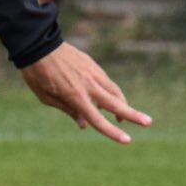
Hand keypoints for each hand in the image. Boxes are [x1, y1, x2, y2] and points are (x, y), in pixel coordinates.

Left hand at [21, 43, 150, 143]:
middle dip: (133, 114)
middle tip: (148, 122)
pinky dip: (111, 92)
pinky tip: (107, 99)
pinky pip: (106, 82)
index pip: (97, 119)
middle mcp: (88, 85)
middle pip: (116, 103)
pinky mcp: (93, 65)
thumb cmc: (37, 75)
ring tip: (125, 116)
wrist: (38, 45)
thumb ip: (68, 110)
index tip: (127, 140)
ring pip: (114, 91)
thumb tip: (85, 125)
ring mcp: (93, 73)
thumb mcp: (46, 97)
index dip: (112, 131)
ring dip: (123, 104)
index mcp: (75, 96)